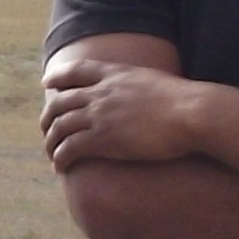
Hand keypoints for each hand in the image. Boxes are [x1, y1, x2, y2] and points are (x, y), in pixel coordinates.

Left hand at [40, 55, 204, 170]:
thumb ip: (139, 84)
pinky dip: (60, 159)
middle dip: (48, 117)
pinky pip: (69, 149)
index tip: (47, 83)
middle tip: (46, 130)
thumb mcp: (155, 81)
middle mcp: (101, 92)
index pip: (76, 71)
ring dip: (51, 143)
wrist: (191, 113)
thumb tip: (144, 92)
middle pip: (60, 102)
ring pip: (59, 127)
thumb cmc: (184, 101)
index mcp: (115, 74)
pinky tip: (60, 168)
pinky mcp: (102, 139)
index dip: (58, 77)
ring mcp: (99, 115)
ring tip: (52, 155)